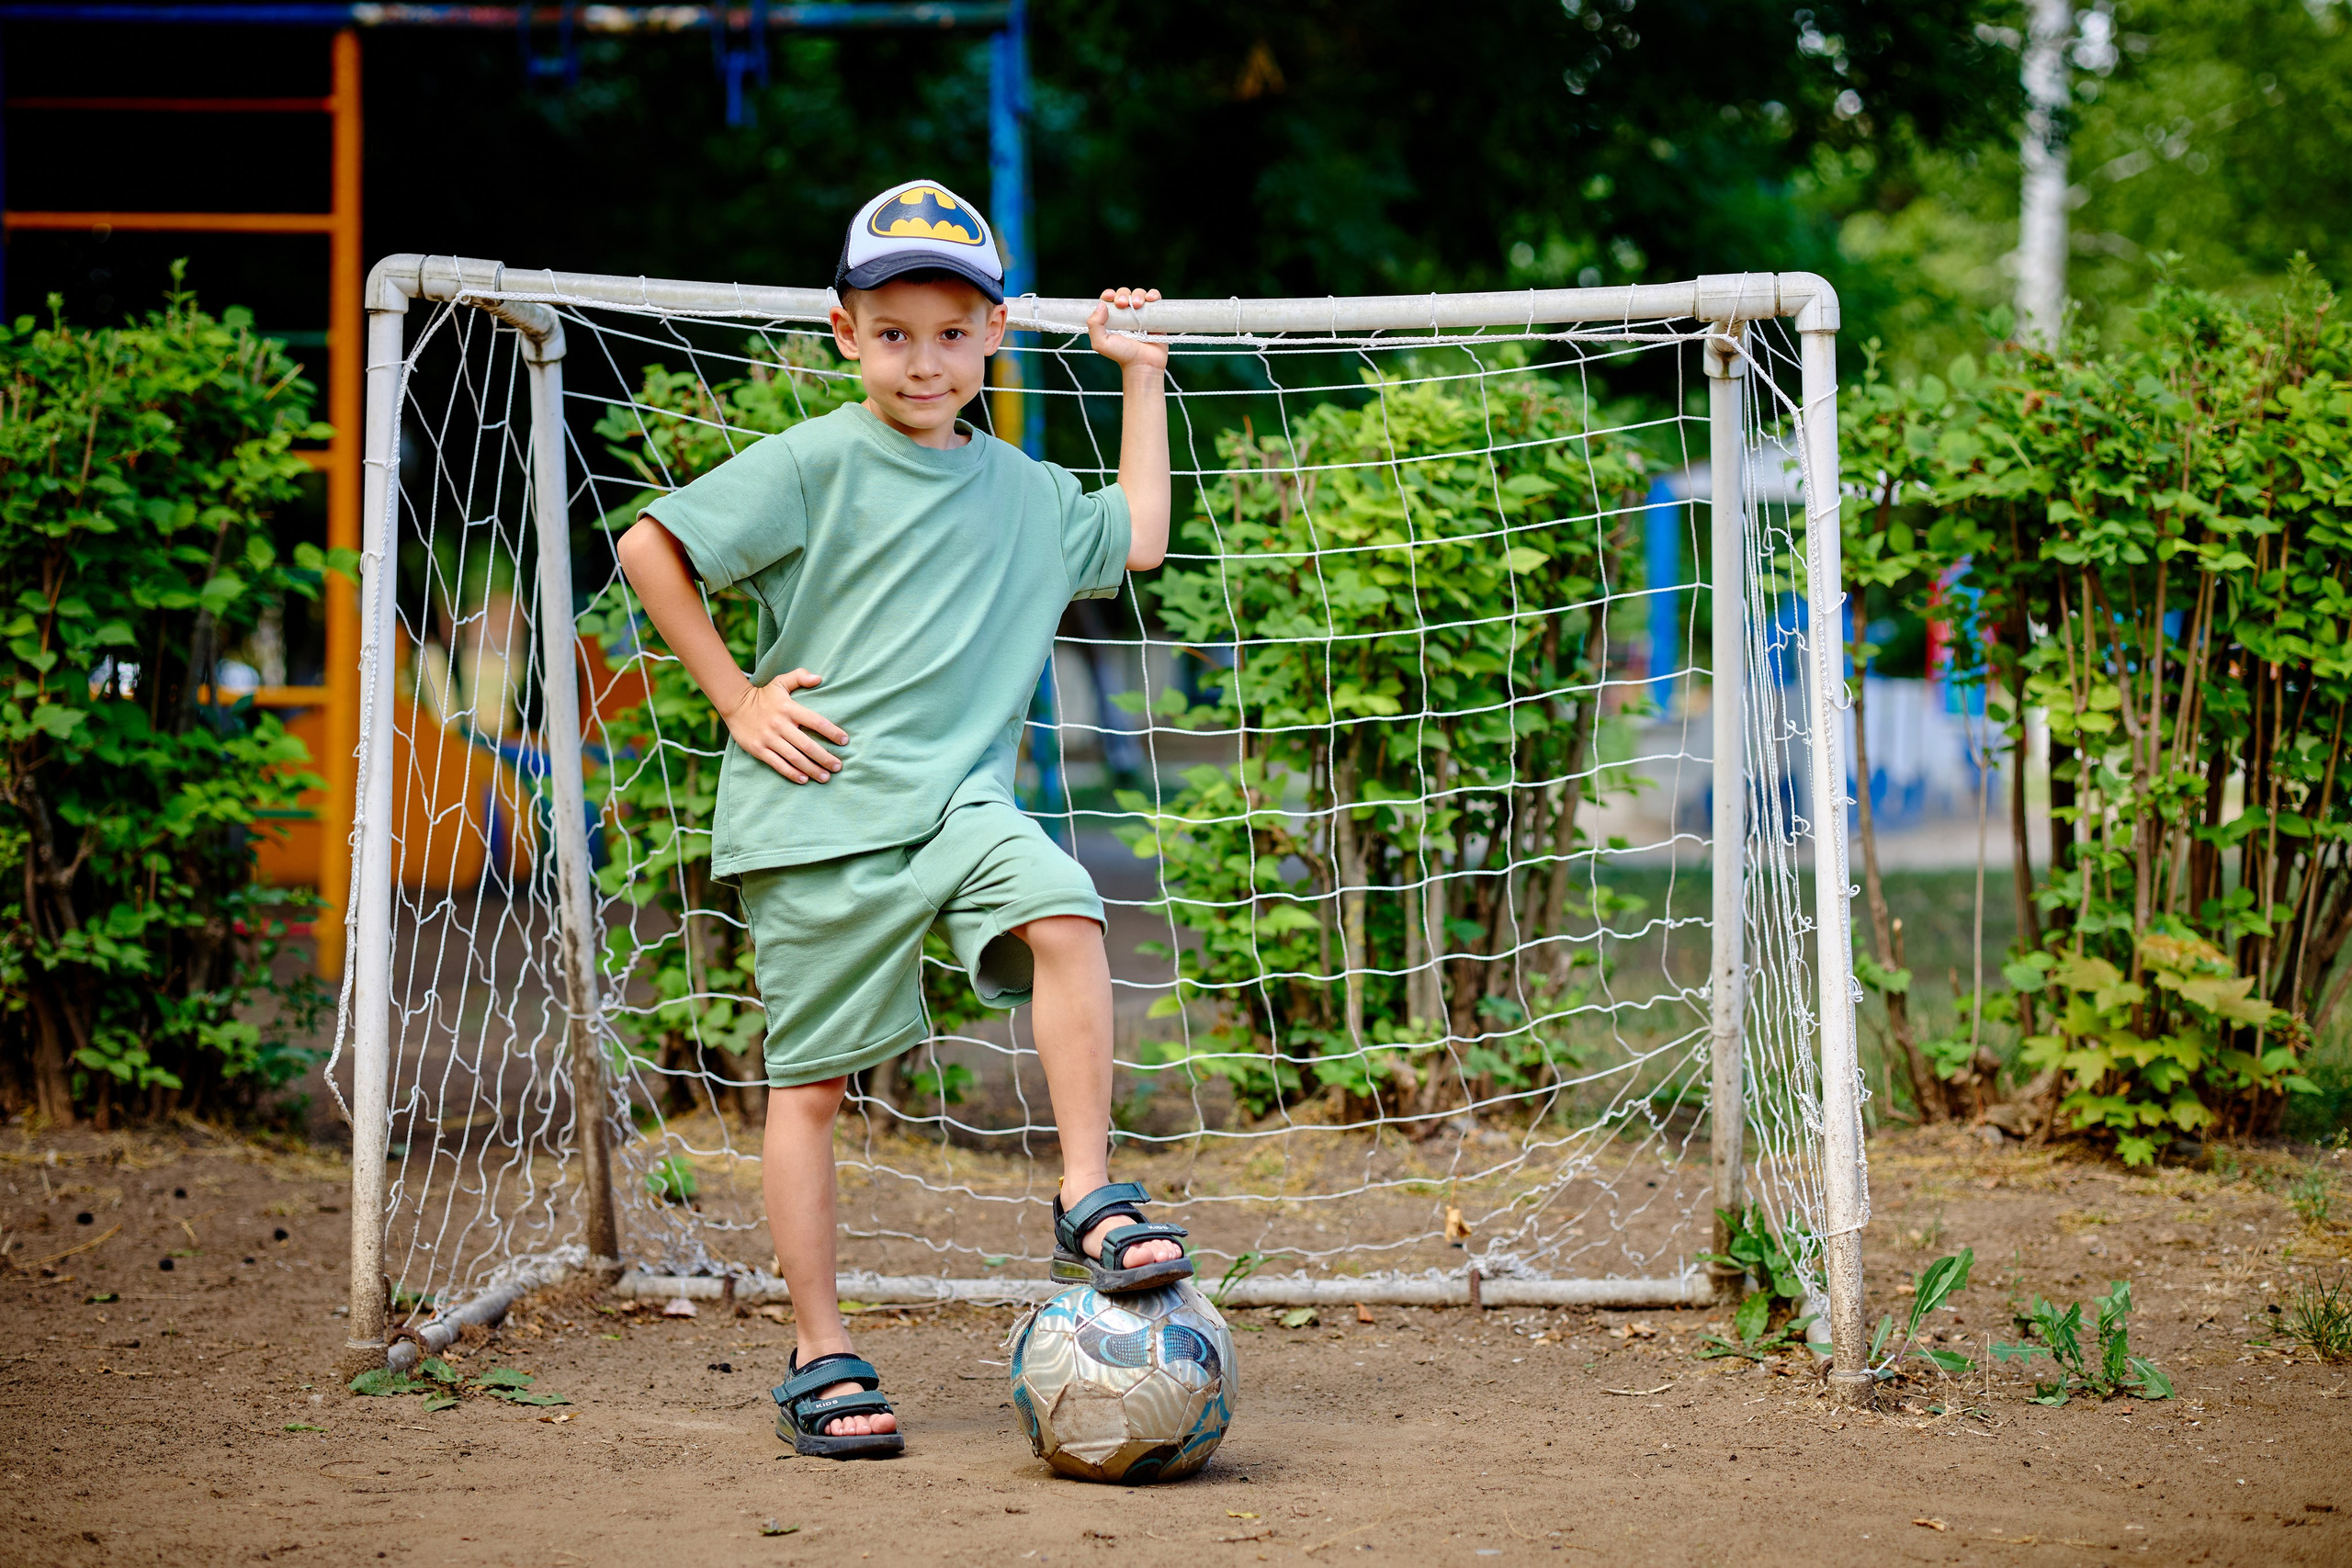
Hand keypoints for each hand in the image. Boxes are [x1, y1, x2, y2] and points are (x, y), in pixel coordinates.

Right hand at [724, 668, 846, 783]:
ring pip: (794, 758)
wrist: (735, 704)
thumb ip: (800, 677)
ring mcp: (769, 738)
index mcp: (789, 708)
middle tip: (838, 766)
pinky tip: (804, 780)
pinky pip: (778, 764)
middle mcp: (780, 724)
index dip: (832, 732)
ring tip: (826, 777)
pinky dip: (792, 774)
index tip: (845, 741)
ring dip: (812, 769)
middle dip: (825, 758)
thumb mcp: (781, 681)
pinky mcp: (759, 749)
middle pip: (807, 745)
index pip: (816, 721)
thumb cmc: (763, 695)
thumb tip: (819, 678)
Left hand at [1087, 287, 1166, 372]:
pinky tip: (1151, 299)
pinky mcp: (1156, 316)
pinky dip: (1153, 295)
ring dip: (1138, 294)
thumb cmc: (1122, 355)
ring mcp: (1141, 314)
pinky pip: (1155, 299)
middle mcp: (1126, 314)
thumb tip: (1101, 305)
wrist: (1143, 363)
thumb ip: (1094, 325)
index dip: (1109, 294)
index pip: (1109, 299)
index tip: (1110, 297)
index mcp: (1113, 318)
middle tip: (1123, 305)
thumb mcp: (1101, 343)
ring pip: (1139, 293)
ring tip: (1138, 305)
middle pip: (1124, 293)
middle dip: (1123, 294)